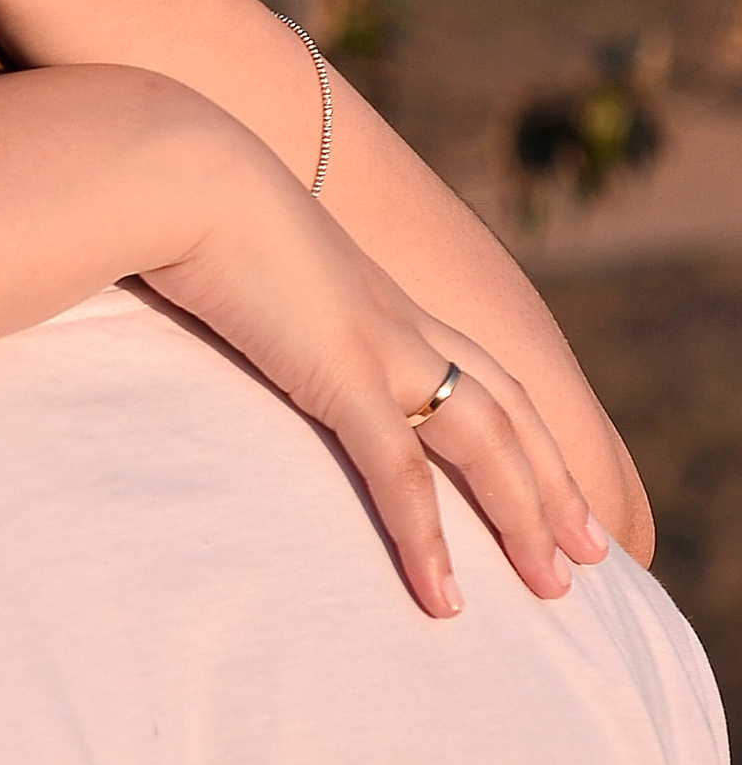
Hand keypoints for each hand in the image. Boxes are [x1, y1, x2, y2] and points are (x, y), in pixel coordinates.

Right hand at [141, 123, 607, 617]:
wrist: (177, 171)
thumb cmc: (182, 203)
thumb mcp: (229, 255)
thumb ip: (246, 291)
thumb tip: (221, 311)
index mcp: (373, 294)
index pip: (472, 367)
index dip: (518, 426)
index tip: (545, 478)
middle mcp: (396, 318)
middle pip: (506, 408)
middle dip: (555, 482)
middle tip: (588, 551)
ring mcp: (378, 344)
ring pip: (487, 442)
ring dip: (527, 515)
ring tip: (553, 584)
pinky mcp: (339, 373)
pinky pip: (400, 472)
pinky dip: (428, 536)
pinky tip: (445, 594)